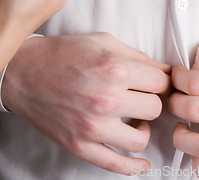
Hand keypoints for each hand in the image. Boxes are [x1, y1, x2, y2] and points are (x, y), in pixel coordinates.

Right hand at [2, 32, 170, 174]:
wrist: (25, 71)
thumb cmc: (63, 53)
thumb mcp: (103, 41)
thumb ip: (136, 55)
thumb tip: (163, 69)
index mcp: (115, 69)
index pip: (161, 82)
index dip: (164, 80)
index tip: (160, 82)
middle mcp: (107, 98)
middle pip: (155, 108)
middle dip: (153, 100)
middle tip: (144, 96)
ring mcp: (93, 126)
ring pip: (141, 138)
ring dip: (143, 128)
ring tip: (136, 119)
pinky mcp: (81, 145)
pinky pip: (116, 164)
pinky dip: (134, 168)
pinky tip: (143, 164)